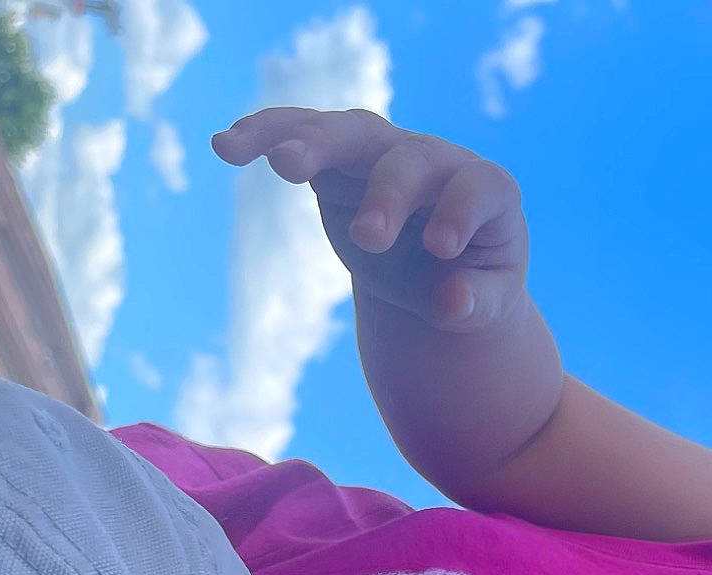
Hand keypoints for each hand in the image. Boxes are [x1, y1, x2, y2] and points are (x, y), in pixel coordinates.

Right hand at [212, 107, 528, 332]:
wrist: (437, 268)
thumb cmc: (470, 282)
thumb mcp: (485, 303)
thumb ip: (475, 303)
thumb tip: (452, 302)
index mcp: (485, 190)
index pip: (476, 189)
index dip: (460, 212)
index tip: (443, 248)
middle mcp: (436, 160)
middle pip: (410, 160)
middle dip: (388, 194)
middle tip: (369, 239)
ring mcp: (384, 152)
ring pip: (347, 133)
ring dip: (313, 143)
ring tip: (279, 163)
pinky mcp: (337, 159)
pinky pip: (298, 134)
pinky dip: (264, 135)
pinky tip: (225, 146)